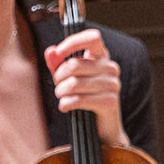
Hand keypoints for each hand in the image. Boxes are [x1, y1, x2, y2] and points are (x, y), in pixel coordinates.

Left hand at [45, 29, 124, 146]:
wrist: (100, 126)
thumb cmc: (84, 97)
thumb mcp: (68, 77)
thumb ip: (58, 63)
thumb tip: (50, 51)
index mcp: (102, 56)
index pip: (93, 37)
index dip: (73, 42)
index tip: (58, 53)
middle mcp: (110, 67)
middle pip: (75, 64)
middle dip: (59, 76)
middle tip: (57, 86)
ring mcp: (112, 84)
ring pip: (74, 83)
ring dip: (61, 92)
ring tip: (61, 96)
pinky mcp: (110, 101)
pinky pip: (79, 99)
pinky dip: (66, 104)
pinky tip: (65, 107)